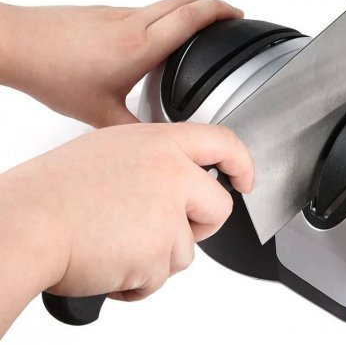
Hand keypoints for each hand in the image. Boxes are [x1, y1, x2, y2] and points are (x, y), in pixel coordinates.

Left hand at [0, 0, 242, 126]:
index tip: (237, 15)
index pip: (191, 17)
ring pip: (165, 3)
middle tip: (229, 15)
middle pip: (185, 0)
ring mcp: (118, 14)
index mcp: (139, 46)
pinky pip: (146, 10)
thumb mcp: (100, 113)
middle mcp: (132, 23)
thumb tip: (155, 142)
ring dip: (190, 8)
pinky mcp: (106, 14)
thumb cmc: (52, 71)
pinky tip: (159, 37)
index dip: (220, 12)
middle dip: (213, 4)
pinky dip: (165, 16)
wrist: (18, 45)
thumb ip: (134, 130)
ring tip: (201, 26)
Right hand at [0, 122, 253, 334]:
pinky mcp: (157, 253)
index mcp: (159, 143)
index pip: (222, 142)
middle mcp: (171, 174)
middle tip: (162, 230)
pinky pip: (161, 277)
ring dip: (156, 257)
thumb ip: (155, 162)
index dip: (242, 163)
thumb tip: (180, 179)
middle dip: (199, 227)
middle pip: (218, 207)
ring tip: (116, 243)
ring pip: (187, 250)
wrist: (24, 224)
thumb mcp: (111, 152)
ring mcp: (167, 214)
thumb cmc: (54, 192)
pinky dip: (137, 280)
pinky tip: (110, 262)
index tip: (244, 179)